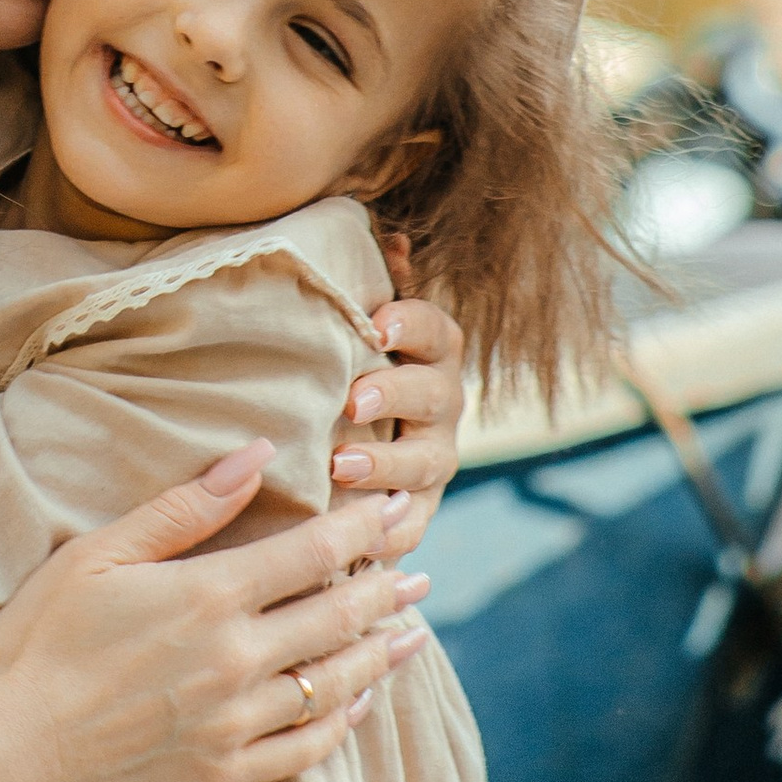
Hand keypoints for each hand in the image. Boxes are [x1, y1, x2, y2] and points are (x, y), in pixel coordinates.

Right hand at [0, 446, 432, 781]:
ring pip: (335, 683)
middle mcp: (236, 662)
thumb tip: (255, 455)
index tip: (395, 511)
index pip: (313, 553)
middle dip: (386, 588)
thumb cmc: (38, 639)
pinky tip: (360, 701)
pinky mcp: (224, 774)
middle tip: (420, 571)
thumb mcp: (98, 554)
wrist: (4, 750)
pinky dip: (345, 721)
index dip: (362, 529)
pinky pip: (308, 748)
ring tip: (411, 633)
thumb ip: (184, 508)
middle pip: (339, 617)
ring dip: (380, 653)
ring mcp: (235, 724)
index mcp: (208, 596)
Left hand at [330, 293, 464, 559]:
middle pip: (433, 396)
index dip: (411, 326)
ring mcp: (432, 459)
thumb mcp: (353, 321)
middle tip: (352, 402)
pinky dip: (391, 534)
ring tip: (340, 467)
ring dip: (386, 466)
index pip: (435, 330)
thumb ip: (370, 282)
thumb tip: (396, 240)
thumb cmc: (344, 363)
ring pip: (424, 463)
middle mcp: (441, 405)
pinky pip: (413, 525)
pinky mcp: (417, 509)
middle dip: (395, 396)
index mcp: (430, 353)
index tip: (376, 325)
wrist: (354, 437)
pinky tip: (362, 541)